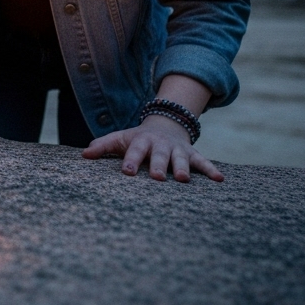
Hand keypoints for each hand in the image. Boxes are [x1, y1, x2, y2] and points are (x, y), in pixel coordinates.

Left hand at [81, 114, 222, 181]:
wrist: (165, 125)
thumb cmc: (138, 139)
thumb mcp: (121, 138)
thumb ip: (103, 146)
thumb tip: (84, 154)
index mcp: (142, 141)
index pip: (135, 151)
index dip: (131, 160)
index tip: (127, 172)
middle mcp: (161, 145)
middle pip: (159, 156)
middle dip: (158, 165)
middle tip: (157, 177)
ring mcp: (178, 150)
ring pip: (181, 159)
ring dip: (182, 168)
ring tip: (183, 180)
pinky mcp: (192, 154)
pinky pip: (203, 162)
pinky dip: (211, 170)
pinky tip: (220, 179)